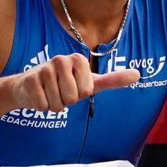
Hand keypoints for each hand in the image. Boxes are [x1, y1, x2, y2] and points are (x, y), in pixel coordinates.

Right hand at [8, 53, 138, 110]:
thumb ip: (113, 79)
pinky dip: (42, 106)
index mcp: (78, 59)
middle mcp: (61, 60)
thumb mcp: (91, 82)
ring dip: (54, 104)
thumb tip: (138, 74)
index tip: (75, 86)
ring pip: (57, 103)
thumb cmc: (65, 85)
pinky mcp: (29, 80)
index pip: (87, 91)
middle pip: (72, 98)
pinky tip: (39, 96)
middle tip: (61, 91)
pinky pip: (42, 105)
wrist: (30, 87)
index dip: (81, 94)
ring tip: (50, 93)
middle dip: (67, 101)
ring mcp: (43, 68)